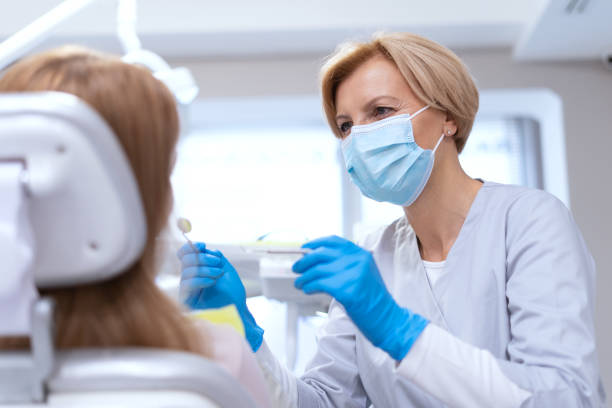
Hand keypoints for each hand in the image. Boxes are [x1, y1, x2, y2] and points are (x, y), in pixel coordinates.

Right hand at [178, 242, 263, 351]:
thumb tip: (205, 249)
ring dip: (205, 269)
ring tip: (218, 274)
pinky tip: (212, 282)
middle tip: (218, 263)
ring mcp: (188, 289)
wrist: (238, 313)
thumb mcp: (227, 271)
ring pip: (186, 271)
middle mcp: (190, 278)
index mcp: (199, 270)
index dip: (190, 247)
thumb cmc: (233, 294)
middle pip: (185, 260)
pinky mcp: (186, 301)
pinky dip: (199, 279)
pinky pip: (186, 284)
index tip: (202, 245)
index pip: (185, 255)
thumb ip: (216, 258)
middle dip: (202, 258)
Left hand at [292, 235, 427, 360]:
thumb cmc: (372, 300)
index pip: (334, 241)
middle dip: (305, 261)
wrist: (387, 318)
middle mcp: (357, 260)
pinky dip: (309, 286)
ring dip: (304, 277)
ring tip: (299, 283)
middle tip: (296, 268)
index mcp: (361, 254)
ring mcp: (352, 274)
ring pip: (317, 270)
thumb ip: (345, 264)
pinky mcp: (347, 290)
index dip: (316, 243)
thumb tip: (316, 260)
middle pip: (322, 254)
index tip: (304, 247)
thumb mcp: (363, 273)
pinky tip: (307, 290)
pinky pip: (319, 284)